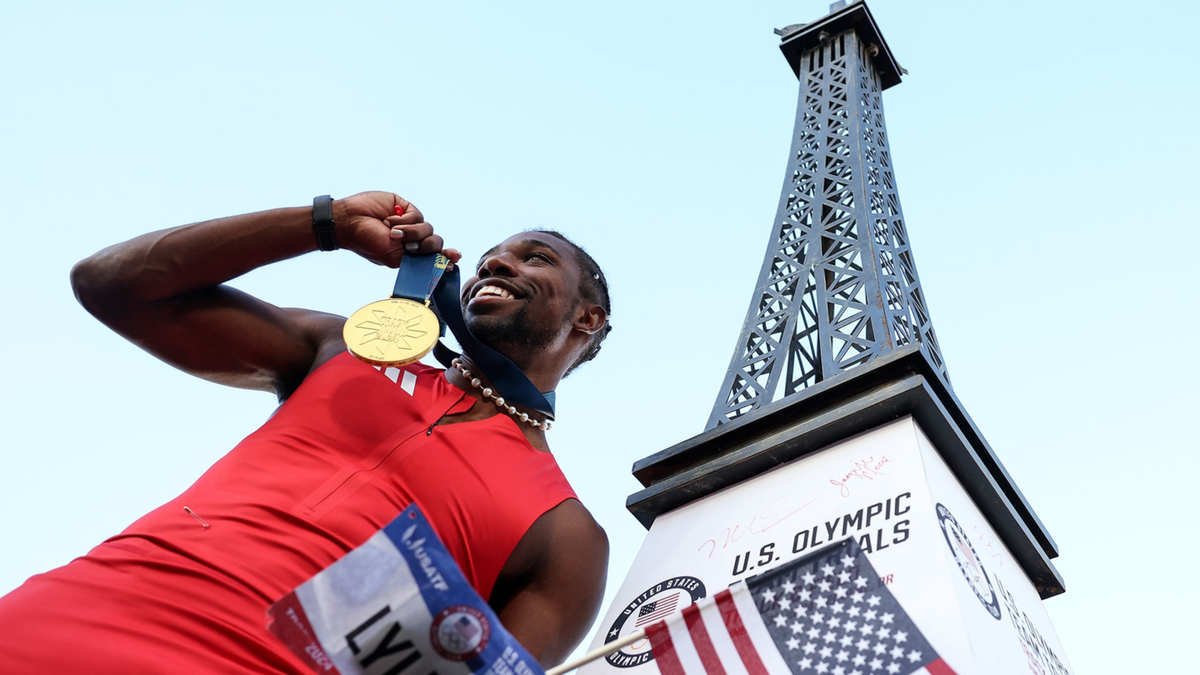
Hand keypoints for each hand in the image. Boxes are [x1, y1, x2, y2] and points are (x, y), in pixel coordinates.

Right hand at [331, 191, 461, 267]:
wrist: (350, 222)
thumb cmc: (367, 243)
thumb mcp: (394, 258)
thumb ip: (418, 261)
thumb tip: (444, 265)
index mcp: (410, 254)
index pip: (434, 256)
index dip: (446, 256)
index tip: (455, 257)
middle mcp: (412, 239)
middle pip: (435, 243)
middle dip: (425, 246)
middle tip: (408, 247)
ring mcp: (409, 223)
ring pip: (428, 229)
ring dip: (410, 232)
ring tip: (392, 232)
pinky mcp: (405, 208)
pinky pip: (417, 215)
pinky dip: (403, 220)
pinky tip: (389, 220)